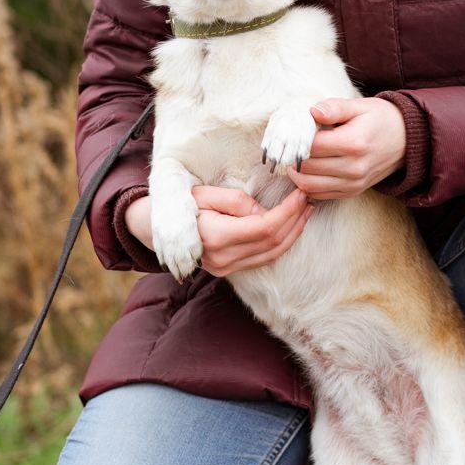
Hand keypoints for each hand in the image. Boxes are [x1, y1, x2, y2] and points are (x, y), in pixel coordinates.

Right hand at [192, 184, 312, 275]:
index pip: (265, 227)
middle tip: (308, 200)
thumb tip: (264, 212)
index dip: (288, 211)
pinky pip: (262, 259)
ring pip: (271, 255)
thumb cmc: (182, 204)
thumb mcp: (206, 193)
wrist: (156, 227)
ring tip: (304, 213)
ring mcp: (224, 269)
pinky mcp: (227, 271)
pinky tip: (289, 228)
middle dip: (295, 221)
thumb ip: (237, 202)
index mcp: (215, 237)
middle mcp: (222, 259)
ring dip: (292, 233)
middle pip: (272, 243)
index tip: (301, 194)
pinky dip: (280, 244)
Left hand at [285, 97, 405, 200]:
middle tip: (291, 144)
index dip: (297, 138)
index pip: (311, 146)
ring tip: (297, 158)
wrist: (407, 140)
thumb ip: (334, 108)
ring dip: (297, 173)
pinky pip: (320, 194)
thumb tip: (312, 112)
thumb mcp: (359, 106)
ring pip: (309, 184)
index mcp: (354, 143)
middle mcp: (354, 167)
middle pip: (307, 167)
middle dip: (295, 155)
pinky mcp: (353, 191)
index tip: (295, 130)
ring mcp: (354, 183)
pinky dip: (308, 185)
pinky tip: (309, 171)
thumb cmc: (381, 119)